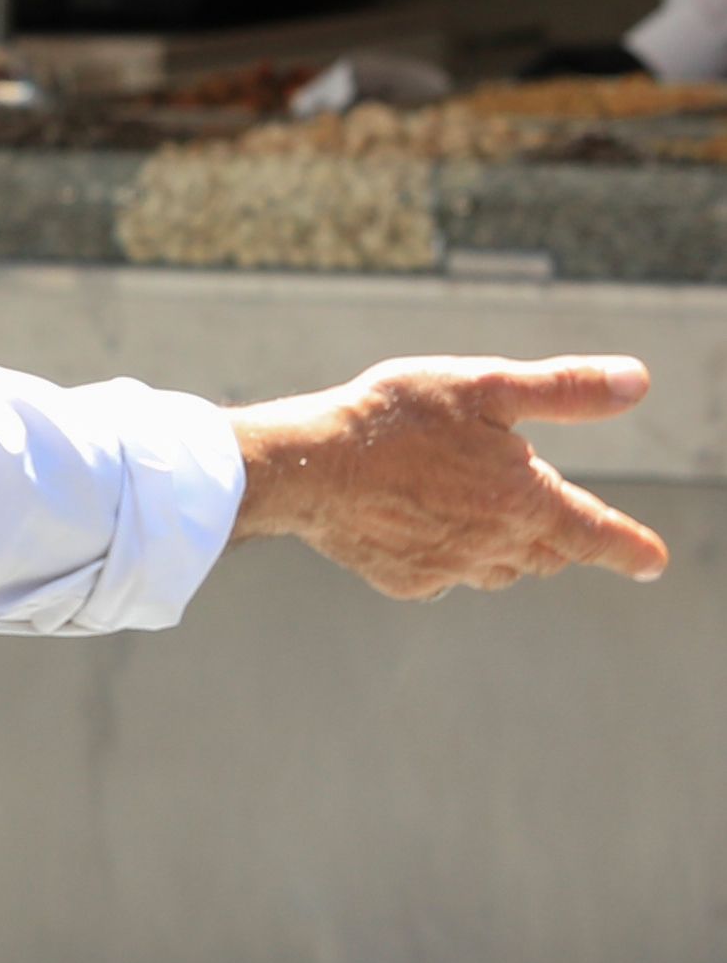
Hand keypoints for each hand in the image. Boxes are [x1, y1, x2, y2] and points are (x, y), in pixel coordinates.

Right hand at [230, 356, 669, 598]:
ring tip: (480, 511)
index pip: (597, 534)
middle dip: (558, 536)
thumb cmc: (395, 418)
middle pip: (549, 554)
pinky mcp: (406, 581)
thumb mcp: (485, 385)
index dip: (632, 549)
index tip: (655, 564)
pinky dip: (450, 555)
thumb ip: (565, 389)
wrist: (306, 466)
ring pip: (501, 569)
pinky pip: (447, 576)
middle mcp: (495, 546)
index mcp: (525, 501)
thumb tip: (637, 381)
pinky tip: (422, 523)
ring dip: (508, 547)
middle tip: (544, 507)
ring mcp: (449, 568)